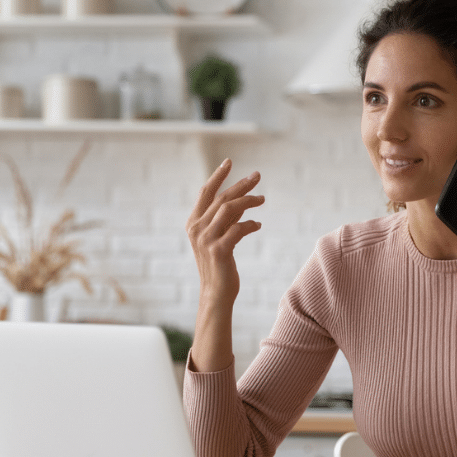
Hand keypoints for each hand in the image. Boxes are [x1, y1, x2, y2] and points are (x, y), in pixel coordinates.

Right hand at [186, 159, 264, 370]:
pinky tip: (258, 225)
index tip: (229, 161)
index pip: (205, 192)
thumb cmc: (219, 266)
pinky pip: (238, 229)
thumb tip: (241, 200)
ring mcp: (206, 240)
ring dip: (249, 202)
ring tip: (262, 200)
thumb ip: (224, 219)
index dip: (218, 176)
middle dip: (241, 184)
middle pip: (222, 197)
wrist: (216, 294)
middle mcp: (197, 229)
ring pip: (230, 210)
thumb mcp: (218, 238)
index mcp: (193, 223)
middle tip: (258, 176)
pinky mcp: (219, 250)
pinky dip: (250, 224)